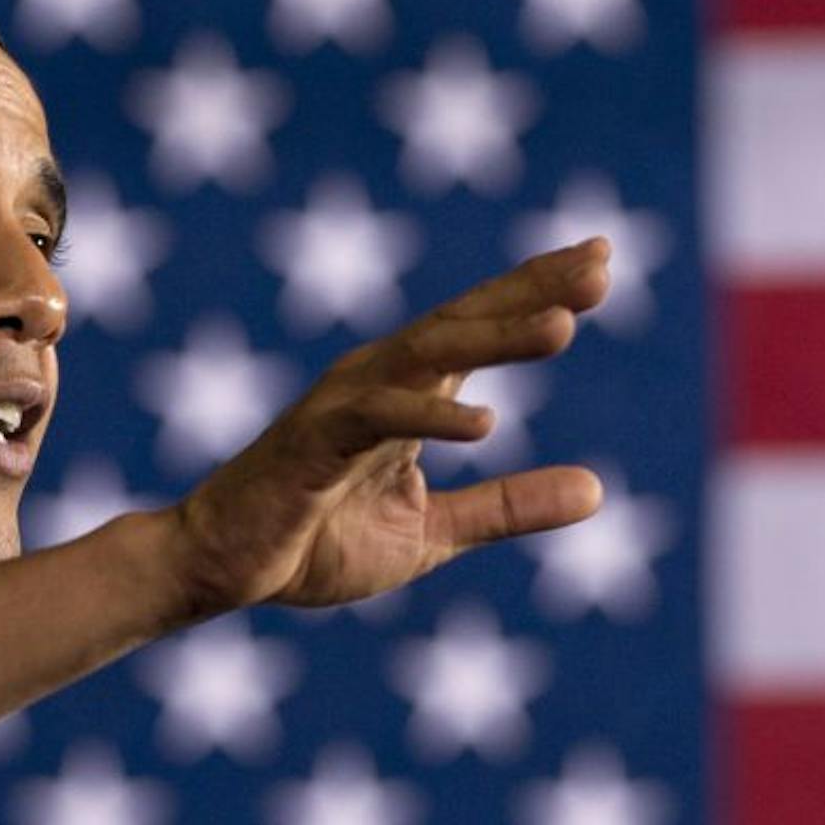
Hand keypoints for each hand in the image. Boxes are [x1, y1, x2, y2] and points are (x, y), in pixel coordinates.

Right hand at [165, 237, 609, 615]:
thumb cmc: (315, 541)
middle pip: (465, 321)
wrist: (219, 567)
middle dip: (533, 290)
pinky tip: (487, 424)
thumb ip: (509, 506)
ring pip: (428, 355)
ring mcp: (343, 405)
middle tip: (603, 264)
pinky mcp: (313, 443)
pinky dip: (431, 418)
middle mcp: (378, 380)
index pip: (482, 327)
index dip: (539, 289)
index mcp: (409, 393)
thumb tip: (602, 490)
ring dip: (495, 337)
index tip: (605, 257)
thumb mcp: (433, 532)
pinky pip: (378, 419)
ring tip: (564, 324)